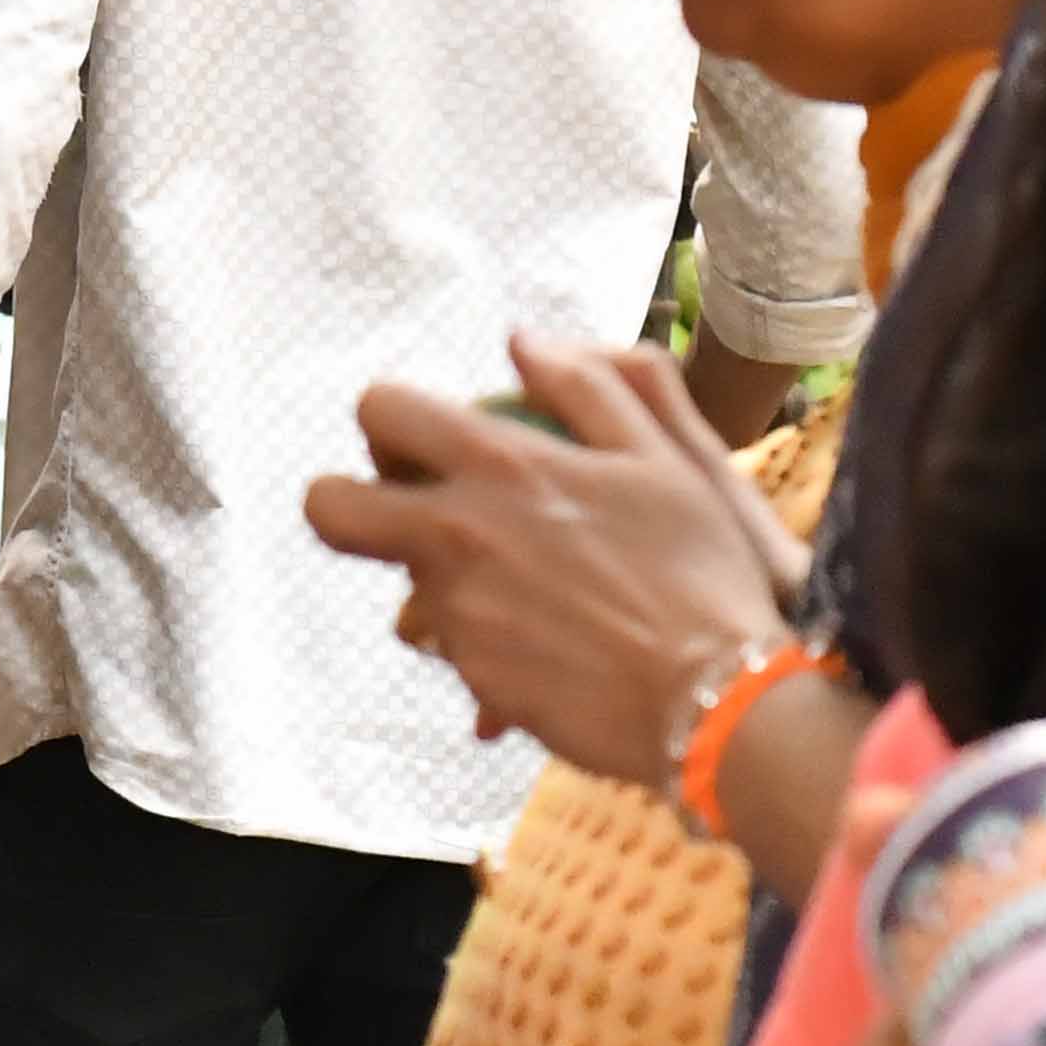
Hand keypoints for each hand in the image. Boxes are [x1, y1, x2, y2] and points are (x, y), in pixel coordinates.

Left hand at [301, 333, 812, 789]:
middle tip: (416, 511)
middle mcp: (457, 537)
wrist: (716, 703)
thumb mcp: (662, 458)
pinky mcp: (471, 678)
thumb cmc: (702, 573)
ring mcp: (455, 614)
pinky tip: (557, 645)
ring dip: (443, 581)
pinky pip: (455, 648)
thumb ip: (587, 387)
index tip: (424, 443)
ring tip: (533, 592)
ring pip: (402, 585)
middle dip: (350, 502)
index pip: (380, 410)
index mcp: (502, 467)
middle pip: (329, 509)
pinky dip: (489, 641)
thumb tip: (522, 342)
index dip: (390, 421)